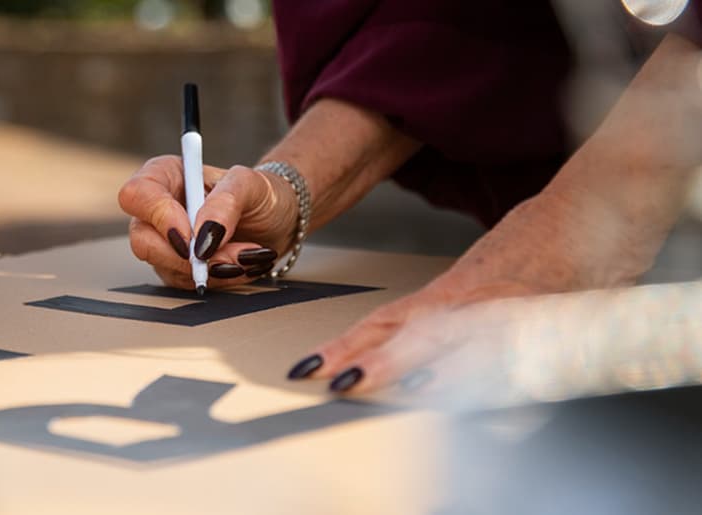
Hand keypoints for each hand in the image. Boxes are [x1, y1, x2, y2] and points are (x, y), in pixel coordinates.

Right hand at [117, 155, 297, 288]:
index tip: (192, 236)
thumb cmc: (262, 193)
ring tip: (246, 256)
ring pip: (165, 266)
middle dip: (188, 256)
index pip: (137, 195)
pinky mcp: (178, 266)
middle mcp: (158, 209)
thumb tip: (202, 239)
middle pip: (142, 240)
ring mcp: (165, 241)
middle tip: (227, 255)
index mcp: (166, 175)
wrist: (279, 222)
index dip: (159, 218)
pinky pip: (184, 282)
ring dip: (210, 269)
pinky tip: (240, 265)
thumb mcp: (250, 185)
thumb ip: (225, 204)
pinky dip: (217, 279)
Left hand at [287, 189, 653, 393]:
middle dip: (368, 362)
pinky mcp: (548, 314)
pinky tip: (467, 392)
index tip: (309, 368)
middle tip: (329, 382)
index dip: (348, 347)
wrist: (598, 203)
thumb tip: (419, 353)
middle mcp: (473, 302)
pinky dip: (487, 376)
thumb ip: (454, 317)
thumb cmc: (545, 244)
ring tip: (372, 386)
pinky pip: (514, 351)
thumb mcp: (488, 280)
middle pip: (411, 335)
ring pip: (455, 343)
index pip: (388, 324)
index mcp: (453, 295)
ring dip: (413, 370)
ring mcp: (509, 308)